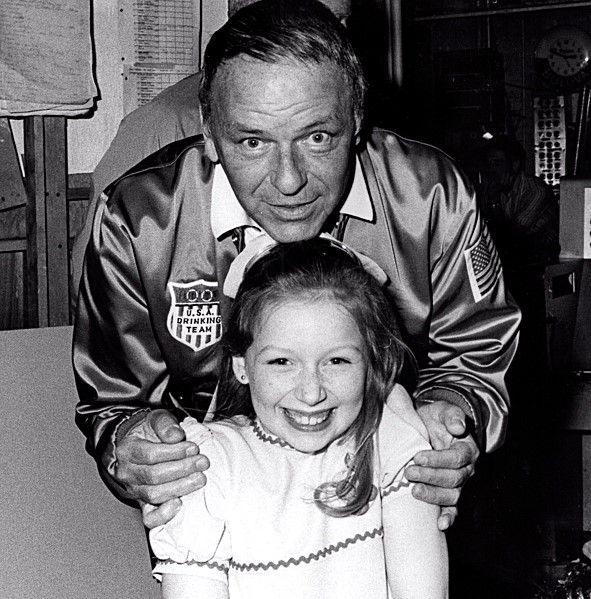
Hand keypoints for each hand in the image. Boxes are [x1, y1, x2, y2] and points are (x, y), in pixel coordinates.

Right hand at [114, 410, 209, 526]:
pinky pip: (149, 516)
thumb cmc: (149, 431)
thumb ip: (165, 424)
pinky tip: (180, 504)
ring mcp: (134, 489)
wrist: (138, 443)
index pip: (150, 455)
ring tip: (200, 478)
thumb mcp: (155, 418)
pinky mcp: (142, 503)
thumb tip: (176, 436)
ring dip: (180, 487)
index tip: (193, 448)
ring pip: (154, 494)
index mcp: (127, 450)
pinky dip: (164, 515)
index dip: (174, 453)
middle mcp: (127, 472)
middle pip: (154, 476)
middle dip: (182, 469)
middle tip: (202, 462)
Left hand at [405, 401, 478, 530]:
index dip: (438, 459)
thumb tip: (458, 427)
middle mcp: (467, 469)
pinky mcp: (450, 493)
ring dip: (434, 495)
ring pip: (453, 495)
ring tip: (414, 491)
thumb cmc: (436, 419)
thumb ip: (452, 415)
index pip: (456, 458)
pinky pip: (454, 509)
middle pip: (453, 478)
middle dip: (430, 477)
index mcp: (467, 449)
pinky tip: (440, 524)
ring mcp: (459, 484)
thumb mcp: (442, 410)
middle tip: (409, 473)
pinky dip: (449, 517)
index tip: (417, 457)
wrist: (430, 426)